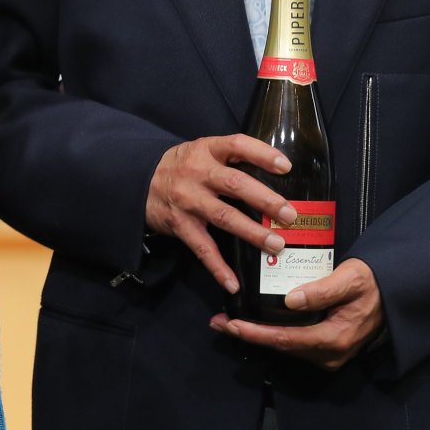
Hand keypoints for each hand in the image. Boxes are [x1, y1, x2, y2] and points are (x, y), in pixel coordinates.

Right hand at [146, 135, 296, 293]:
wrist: (139, 181)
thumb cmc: (184, 166)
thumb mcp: (203, 150)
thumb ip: (232, 158)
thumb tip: (279, 176)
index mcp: (207, 150)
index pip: (236, 145)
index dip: (262, 154)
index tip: (286, 167)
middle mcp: (197, 173)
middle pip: (234, 184)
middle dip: (265, 200)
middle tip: (289, 215)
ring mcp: (187, 200)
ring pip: (223, 216)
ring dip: (251, 232)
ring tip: (276, 244)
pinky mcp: (180, 224)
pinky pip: (202, 248)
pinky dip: (218, 267)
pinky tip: (233, 283)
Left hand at [210, 257, 383, 368]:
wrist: (393, 293)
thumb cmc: (372, 283)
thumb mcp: (351, 279)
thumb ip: (322, 290)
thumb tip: (290, 300)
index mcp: (335, 338)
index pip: (286, 339)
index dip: (256, 333)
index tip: (231, 324)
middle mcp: (330, 354)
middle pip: (281, 346)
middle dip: (248, 334)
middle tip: (218, 322)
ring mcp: (328, 355)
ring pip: (285, 346)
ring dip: (257, 335)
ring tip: (228, 322)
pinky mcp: (326, 349)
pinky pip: (293, 343)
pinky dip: (271, 334)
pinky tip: (254, 323)